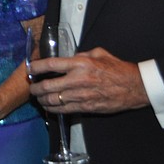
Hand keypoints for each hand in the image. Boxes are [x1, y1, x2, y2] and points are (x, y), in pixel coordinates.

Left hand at [29, 47, 149, 113]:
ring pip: (53, 100)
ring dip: (42, 99)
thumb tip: (69, 57)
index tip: (29, 67)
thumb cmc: (117, 68)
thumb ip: (81, 54)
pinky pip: (64, 110)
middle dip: (35, 87)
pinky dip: (53, 109)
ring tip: (37, 97)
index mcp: (80, 64)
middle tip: (31, 87)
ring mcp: (81, 96)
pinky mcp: (86, 108)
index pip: (51, 65)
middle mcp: (78, 80)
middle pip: (48, 86)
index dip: (36, 66)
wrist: (135, 87)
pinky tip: (48, 106)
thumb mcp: (98, 53)